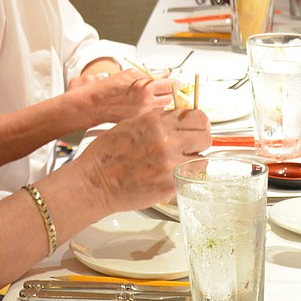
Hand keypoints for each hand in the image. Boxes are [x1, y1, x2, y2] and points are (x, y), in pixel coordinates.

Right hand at [68, 68, 175, 123]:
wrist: (93, 104)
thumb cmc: (107, 88)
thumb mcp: (129, 74)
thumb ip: (149, 74)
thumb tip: (165, 74)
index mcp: (145, 88)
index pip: (171, 86)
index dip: (176, 83)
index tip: (177, 82)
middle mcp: (146, 103)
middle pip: (170, 99)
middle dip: (170, 93)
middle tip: (165, 89)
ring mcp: (143, 115)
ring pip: (162, 108)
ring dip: (161, 102)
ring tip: (152, 97)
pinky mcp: (139, 122)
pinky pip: (152, 115)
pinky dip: (152, 109)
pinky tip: (143, 105)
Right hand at [75, 108, 209, 213]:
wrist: (94, 182)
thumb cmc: (105, 155)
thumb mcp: (129, 125)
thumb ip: (156, 121)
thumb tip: (176, 120)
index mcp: (155, 122)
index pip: (196, 116)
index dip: (197, 122)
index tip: (194, 127)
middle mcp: (166, 141)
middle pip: (205, 136)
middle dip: (199, 140)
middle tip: (191, 145)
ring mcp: (171, 164)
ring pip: (202, 159)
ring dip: (193, 160)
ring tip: (176, 163)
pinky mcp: (171, 184)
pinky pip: (192, 177)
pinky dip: (185, 176)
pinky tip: (171, 174)